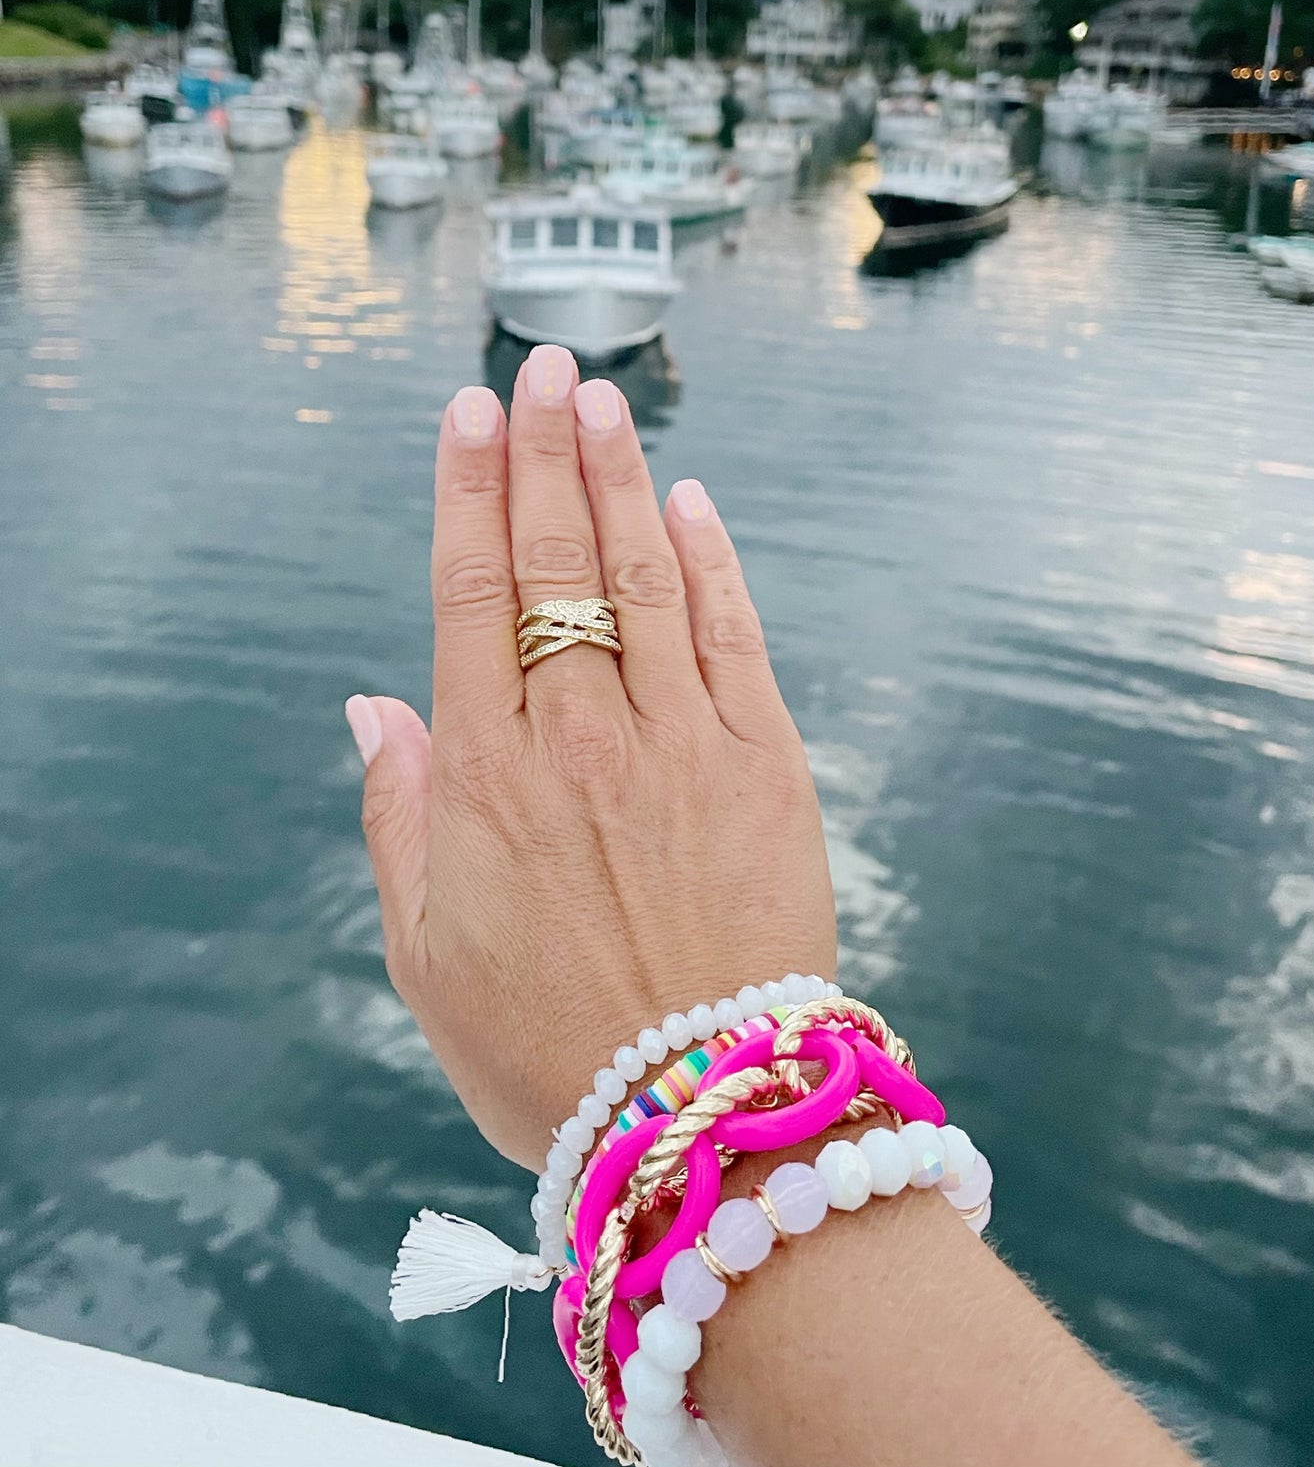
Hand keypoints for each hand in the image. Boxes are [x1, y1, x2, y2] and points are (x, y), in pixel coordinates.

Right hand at [347, 345, 835, 1170]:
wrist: (698, 1115)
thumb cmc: (546, 1047)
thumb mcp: (425, 950)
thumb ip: (402, 813)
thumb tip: (376, 706)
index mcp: (489, 775)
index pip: (470, 590)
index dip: (470, 489)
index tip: (473, 412)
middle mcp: (583, 733)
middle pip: (557, 558)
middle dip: (547, 451)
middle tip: (547, 367)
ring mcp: (684, 738)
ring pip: (647, 573)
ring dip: (621, 478)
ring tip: (606, 399)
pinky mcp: (769, 761)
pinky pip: (735, 635)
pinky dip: (712, 562)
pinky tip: (690, 502)